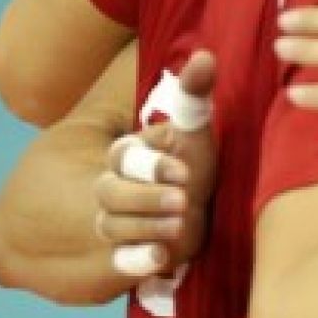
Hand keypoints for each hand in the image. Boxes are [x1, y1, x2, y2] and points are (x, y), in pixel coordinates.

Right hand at [96, 51, 219, 276]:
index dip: (150, 164)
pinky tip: (159, 259)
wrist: (180, 213)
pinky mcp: (121, 255)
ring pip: (111, 226)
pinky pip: (117, 262)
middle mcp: (111, 189)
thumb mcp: (194, 133)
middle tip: (182, 200)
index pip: (123, 156)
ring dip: (144, 228)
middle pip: (110, 193)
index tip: (184, 170)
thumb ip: (194, 96)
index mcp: (125, 156)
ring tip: (179, 226)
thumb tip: (207, 56)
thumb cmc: (188, 165)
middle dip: (145, 198)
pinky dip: (134, 262)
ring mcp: (113, 224)